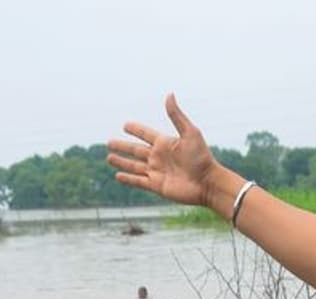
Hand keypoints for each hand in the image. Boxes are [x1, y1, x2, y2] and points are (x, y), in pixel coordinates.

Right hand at [108, 93, 221, 207]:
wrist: (207, 183)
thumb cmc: (201, 157)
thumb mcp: (190, 133)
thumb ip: (176, 116)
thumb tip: (169, 94)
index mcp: (165, 143)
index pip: (145, 134)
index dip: (136, 129)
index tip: (125, 125)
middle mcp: (159, 157)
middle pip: (135, 150)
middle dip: (122, 146)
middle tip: (108, 142)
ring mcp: (157, 172)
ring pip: (134, 166)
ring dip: (121, 162)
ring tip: (109, 157)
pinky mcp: (156, 186)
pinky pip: (138, 181)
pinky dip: (128, 179)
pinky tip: (118, 176)